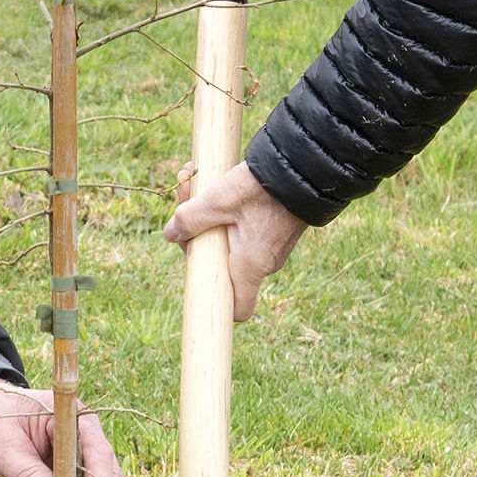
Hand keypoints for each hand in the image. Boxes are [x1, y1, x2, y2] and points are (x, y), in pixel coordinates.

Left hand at [164, 160, 307, 319]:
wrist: (306, 167)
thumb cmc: (264, 190)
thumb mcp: (219, 201)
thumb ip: (191, 219)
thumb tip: (170, 234)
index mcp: (250, 266)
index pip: (237, 308)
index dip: (214, 301)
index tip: (193, 280)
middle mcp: (263, 262)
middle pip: (220, 263)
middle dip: (196, 233)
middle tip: (182, 199)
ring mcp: (269, 247)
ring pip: (228, 240)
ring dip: (207, 213)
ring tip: (191, 178)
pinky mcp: (273, 229)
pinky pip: (243, 228)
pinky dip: (225, 209)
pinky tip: (211, 180)